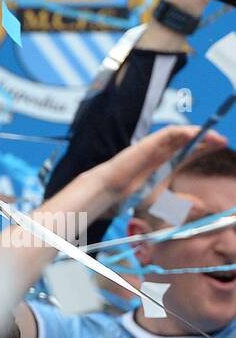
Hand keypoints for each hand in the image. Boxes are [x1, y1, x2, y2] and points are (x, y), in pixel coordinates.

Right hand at [94, 124, 225, 201]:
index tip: (223, 144)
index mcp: (170, 163)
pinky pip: (171, 132)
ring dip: (200, 133)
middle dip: (208, 137)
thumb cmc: (134, 195)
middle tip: (222, 141)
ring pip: (183, 133)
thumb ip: (182, 202)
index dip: (209, 146)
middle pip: (192, 139)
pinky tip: (194, 135)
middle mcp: (166, 152)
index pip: (194, 150)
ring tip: (213, 138)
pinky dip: (184, 131)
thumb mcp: (164, 201)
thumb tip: (203, 206)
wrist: (114, 191)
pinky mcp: (151, 142)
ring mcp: (159, 146)